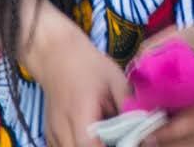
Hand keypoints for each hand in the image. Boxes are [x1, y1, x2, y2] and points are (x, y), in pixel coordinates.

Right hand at [23, 15, 130, 146]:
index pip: (88, 145)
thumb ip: (128, 104)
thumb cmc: (87, 65)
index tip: (126, 143)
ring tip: (106, 139)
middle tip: (119, 141)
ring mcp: (53, 133)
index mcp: (80, 113)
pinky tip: (92, 139)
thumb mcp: (114, 79)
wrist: (56, 55)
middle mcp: (62, 128)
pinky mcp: (50, 134)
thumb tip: (144, 123)